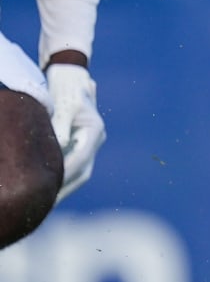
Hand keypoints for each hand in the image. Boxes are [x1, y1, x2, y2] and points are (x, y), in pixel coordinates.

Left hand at [46, 63, 105, 201]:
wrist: (70, 75)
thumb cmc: (65, 88)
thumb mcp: (63, 105)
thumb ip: (60, 127)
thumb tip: (57, 146)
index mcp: (94, 131)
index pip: (80, 160)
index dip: (64, 177)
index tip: (48, 191)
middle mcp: (94, 139)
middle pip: (82, 172)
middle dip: (64, 190)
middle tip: (43, 206)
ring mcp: (89, 142)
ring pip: (79, 172)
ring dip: (64, 188)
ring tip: (44, 204)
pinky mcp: (80, 143)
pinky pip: (73, 166)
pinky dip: (62, 178)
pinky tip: (48, 188)